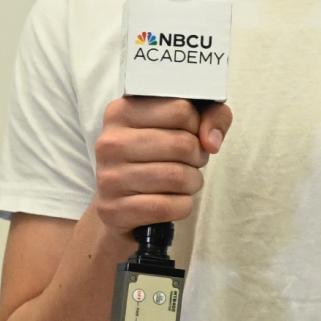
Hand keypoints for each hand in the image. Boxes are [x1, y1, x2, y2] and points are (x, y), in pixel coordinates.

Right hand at [91, 97, 231, 237]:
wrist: (114, 205)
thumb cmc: (151, 159)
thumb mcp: (175, 126)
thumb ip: (209, 115)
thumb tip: (212, 141)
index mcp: (120, 111)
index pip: (180, 110)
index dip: (197, 125)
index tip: (187, 135)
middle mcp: (110, 142)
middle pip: (183, 144)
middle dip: (198, 157)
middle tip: (189, 162)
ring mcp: (109, 177)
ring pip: (179, 177)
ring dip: (192, 183)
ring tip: (181, 182)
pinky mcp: (114, 210)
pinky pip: (168, 207)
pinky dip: (181, 207)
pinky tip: (171, 202)